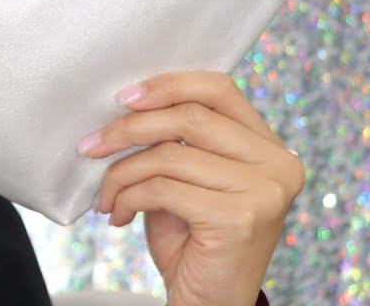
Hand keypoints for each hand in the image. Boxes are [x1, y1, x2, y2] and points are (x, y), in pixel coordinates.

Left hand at [76, 72, 303, 305]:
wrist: (209, 302)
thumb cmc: (193, 239)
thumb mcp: (187, 179)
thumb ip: (176, 140)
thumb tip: (126, 103)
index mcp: (269, 146)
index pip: (218, 89)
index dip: (167, 85)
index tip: (123, 98)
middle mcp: (277, 164)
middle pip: (189, 116)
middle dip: (129, 127)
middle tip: (91, 145)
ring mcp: (264, 191)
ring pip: (168, 154)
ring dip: (121, 172)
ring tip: (105, 195)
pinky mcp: (240, 218)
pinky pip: (162, 188)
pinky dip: (128, 198)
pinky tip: (119, 216)